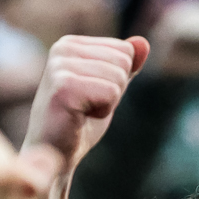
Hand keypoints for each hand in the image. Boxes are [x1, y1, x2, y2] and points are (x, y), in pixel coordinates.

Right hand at [22, 34, 148, 198]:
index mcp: (71, 44)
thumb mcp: (109, 90)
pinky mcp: (63, 87)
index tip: (92, 96)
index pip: (125, 50)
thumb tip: (143, 42)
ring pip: (118, 77)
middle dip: (114, 91)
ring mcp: (60, 66)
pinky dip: (102, 111)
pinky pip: (110, 93)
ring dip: (107, 103)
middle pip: (124, 61)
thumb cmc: (79, 123)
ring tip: (82, 112)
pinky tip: (79, 118)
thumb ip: (126, 66)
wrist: (55, 156)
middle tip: (87, 108)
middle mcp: (62, 48)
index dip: (117, 81)